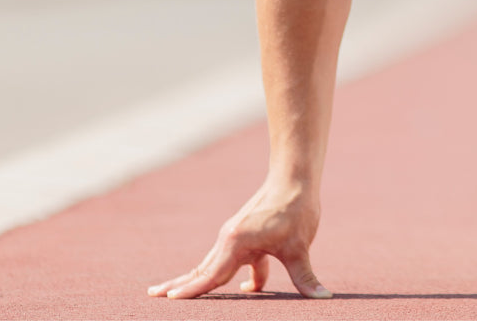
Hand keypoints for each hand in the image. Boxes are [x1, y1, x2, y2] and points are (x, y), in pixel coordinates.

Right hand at [146, 180, 329, 299]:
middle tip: (153, 296)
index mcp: (236, 243)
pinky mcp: (246, 233)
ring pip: (214, 264)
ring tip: (175, 291)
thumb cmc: (296, 210)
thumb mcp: (299, 247)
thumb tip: (323, 298)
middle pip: (202, 269)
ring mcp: (236, 235)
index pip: (210, 275)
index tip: (169, 299)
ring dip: (198, 279)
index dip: (192, 290)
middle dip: (180, 284)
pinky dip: (231, 273)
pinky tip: (251, 287)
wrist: (296, 177)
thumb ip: (305, 276)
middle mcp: (229, 239)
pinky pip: (234, 259)